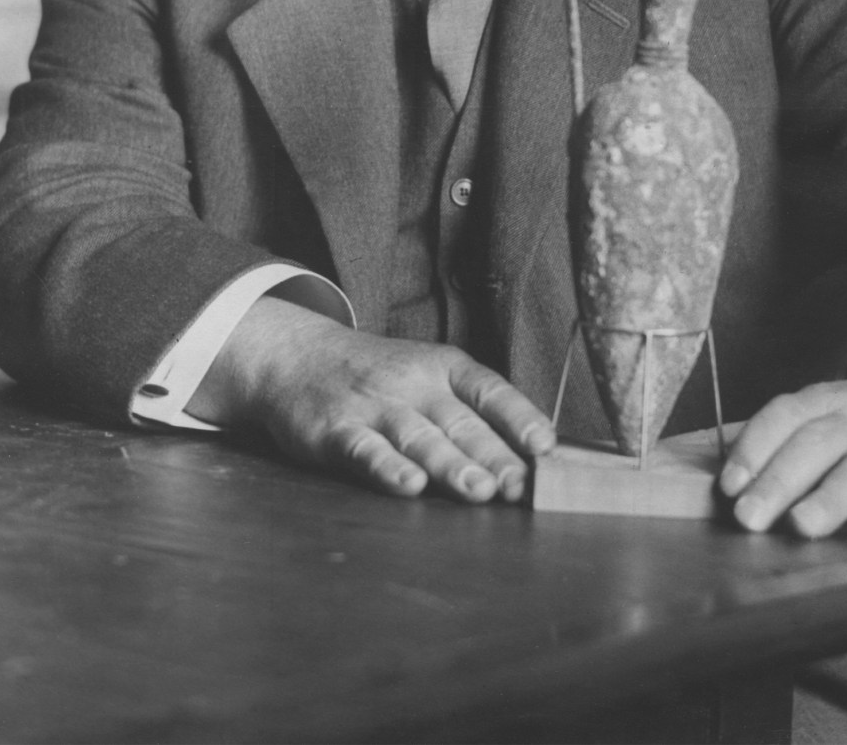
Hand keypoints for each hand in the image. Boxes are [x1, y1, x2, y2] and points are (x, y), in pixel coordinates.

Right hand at [186, 298, 555, 502]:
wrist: (299, 357)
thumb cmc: (380, 377)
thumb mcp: (429, 375)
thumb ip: (472, 413)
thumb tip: (530, 459)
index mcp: (443, 367)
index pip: (490, 390)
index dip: (520, 417)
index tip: (546, 446)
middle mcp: (413, 384)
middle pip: (460, 422)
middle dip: (493, 455)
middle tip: (519, 486)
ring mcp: (374, 406)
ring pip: (419, 438)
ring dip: (451, 465)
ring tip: (480, 491)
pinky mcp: (336, 430)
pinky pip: (365, 450)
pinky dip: (387, 468)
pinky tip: (409, 485)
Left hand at [718, 354, 846, 541]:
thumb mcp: (831, 411)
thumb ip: (787, 438)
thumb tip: (723, 479)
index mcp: (830, 402)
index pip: (786, 415)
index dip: (754, 447)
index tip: (727, 486)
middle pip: (818, 442)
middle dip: (779, 479)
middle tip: (747, 518)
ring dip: (834, 494)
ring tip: (802, 525)